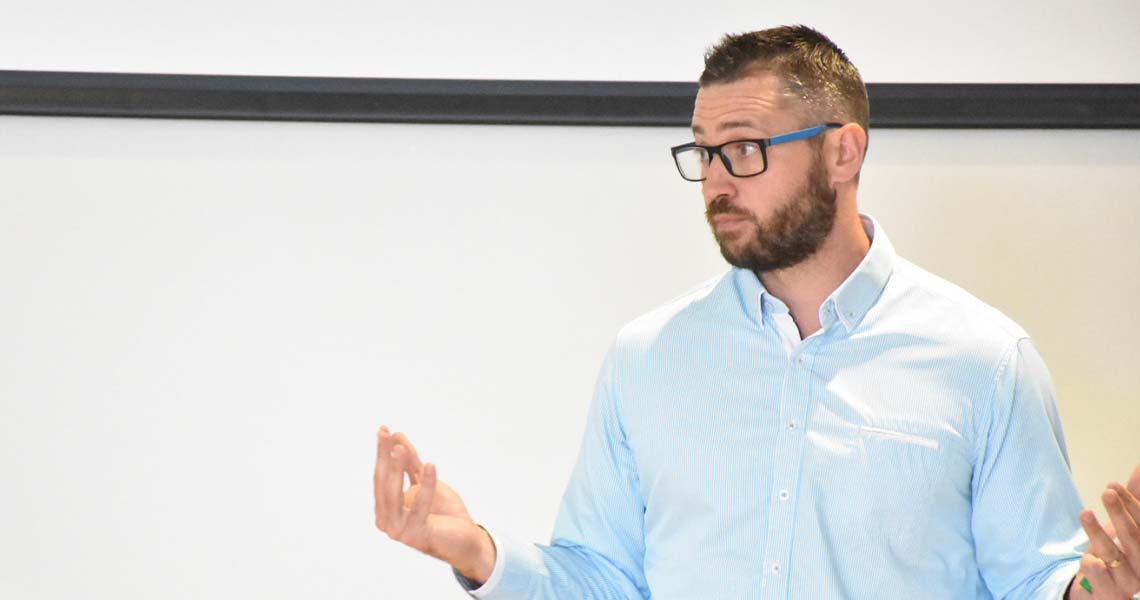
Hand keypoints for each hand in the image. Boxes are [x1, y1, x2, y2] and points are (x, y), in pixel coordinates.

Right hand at [373, 425, 496, 582]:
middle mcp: (387, 522)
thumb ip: (410, 463)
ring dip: (397, 470)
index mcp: (385, 509)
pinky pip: (420, 506)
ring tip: (401, 448)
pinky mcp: (417, 534)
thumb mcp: (425, 481)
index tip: (383, 429)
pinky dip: (426, 485)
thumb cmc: (444, 511)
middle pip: (384, 484)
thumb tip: (397, 436)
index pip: (380, 476)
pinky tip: (430, 465)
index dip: (381, 453)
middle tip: (387, 434)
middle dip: (385, 457)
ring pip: (394, 495)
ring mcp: (399, 531)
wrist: (466, 539)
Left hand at [1071, 463, 1139, 598]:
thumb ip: (1135, 497)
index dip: (1131, 504)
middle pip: (1135, 538)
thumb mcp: (1126, 522)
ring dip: (1099, 533)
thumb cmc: (1119, 549)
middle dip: (1121, 513)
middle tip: (1106, 492)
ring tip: (1085, 513)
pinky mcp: (1111, 592)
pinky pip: (1103, 581)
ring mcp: (1129, 580)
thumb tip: (1139, 466)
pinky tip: (1089, 558)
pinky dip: (1096, 569)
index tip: (1111, 485)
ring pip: (1115, 556)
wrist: (1104, 585)